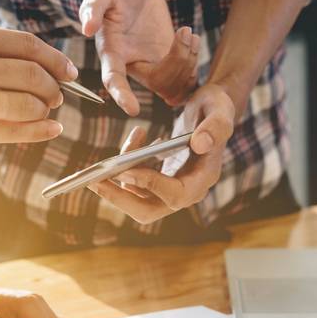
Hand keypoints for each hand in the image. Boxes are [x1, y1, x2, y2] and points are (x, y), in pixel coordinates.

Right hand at [0, 24, 78, 160]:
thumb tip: (46, 70)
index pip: (27, 45)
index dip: (56, 60)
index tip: (69, 72)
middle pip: (32, 75)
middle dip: (53, 89)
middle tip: (57, 97)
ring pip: (27, 105)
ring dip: (44, 111)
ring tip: (45, 113)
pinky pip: (14, 131)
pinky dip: (39, 131)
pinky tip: (50, 129)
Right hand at [80, 0, 199, 114]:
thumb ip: (93, 6)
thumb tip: (87, 29)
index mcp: (112, 52)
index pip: (114, 80)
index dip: (122, 95)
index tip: (133, 109)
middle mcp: (132, 64)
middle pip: (157, 83)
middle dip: (177, 63)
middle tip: (185, 32)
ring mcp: (151, 64)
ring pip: (174, 84)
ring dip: (188, 62)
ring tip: (189, 34)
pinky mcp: (167, 60)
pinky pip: (184, 78)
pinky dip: (194, 64)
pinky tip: (193, 41)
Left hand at [89, 84, 233, 222]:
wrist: (212, 110)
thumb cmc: (217, 106)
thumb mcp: (220, 107)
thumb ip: (215, 126)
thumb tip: (200, 144)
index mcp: (205, 177)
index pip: (176, 195)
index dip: (151, 185)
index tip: (127, 169)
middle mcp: (189, 189)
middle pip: (149, 211)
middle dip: (120, 199)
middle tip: (95, 181)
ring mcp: (173, 187)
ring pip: (138, 199)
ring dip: (118, 180)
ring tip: (113, 153)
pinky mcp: (161, 181)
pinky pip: (136, 183)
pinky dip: (127, 166)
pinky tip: (136, 139)